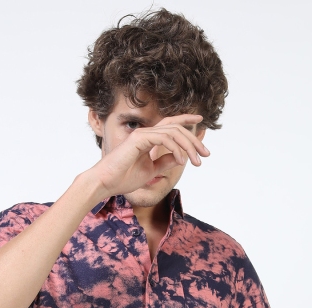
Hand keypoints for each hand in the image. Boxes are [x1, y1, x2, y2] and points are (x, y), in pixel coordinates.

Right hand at [88, 114, 209, 197]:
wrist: (105, 183)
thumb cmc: (123, 178)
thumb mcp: (151, 170)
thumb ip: (165, 162)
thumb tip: (181, 157)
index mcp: (148, 139)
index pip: (171, 124)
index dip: (186, 120)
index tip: (201, 121)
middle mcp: (146, 133)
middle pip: (177, 128)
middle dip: (194, 140)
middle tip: (206, 155)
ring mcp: (142, 134)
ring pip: (173, 132)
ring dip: (188, 147)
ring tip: (197, 162)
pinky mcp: (139, 139)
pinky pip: (164, 139)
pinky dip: (176, 148)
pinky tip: (181, 160)